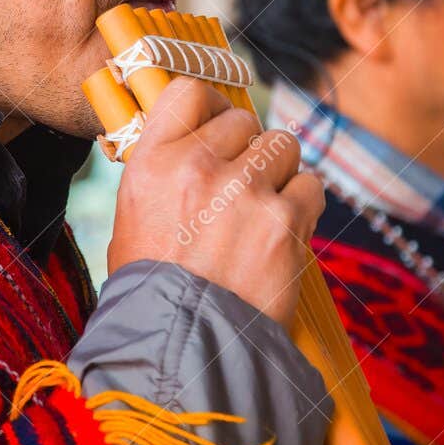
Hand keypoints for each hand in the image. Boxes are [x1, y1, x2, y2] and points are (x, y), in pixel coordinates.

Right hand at [105, 76, 324, 326]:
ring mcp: (245, 191)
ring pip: (282, 145)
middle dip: (247, 150)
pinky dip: (302, 207)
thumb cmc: (153, 293)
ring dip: (278, 173)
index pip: (189, 91)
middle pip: (243, 119)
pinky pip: (311, 186)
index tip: (219, 126)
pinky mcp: (285, 220)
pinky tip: (281, 236)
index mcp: (152, 163)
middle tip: (241, 189)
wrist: (185, 353)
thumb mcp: (132, 221)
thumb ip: (164, 172)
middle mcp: (197, 166)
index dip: (211, 106)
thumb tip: (196, 141)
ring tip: (262, 213)